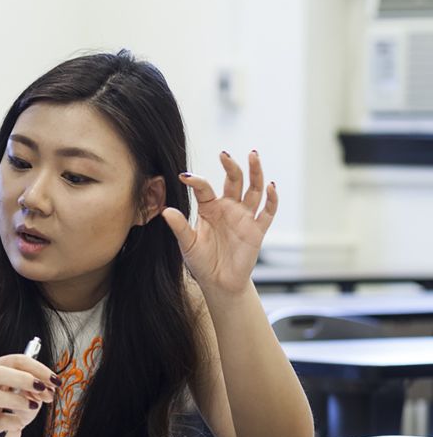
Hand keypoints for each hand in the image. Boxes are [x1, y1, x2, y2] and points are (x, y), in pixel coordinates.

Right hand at [0, 353, 55, 436]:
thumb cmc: (12, 410)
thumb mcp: (29, 397)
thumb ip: (37, 390)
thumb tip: (45, 389)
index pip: (15, 361)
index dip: (37, 368)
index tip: (55, 380)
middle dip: (23, 379)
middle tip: (42, 388)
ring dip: (19, 401)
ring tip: (34, 407)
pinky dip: (14, 422)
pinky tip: (19, 424)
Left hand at [163, 150, 277, 296]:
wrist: (219, 282)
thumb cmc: (201, 261)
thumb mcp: (187, 244)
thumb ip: (179, 227)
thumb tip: (166, 211)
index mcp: (209, 208)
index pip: (204, 188)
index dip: (196, 181)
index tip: (184, 176)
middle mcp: (228, 208)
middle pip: (233, 181)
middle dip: (231, 166)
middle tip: (225, 154)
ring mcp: (244, 217)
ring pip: (253, 190)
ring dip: (255, 173)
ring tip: (253, 155)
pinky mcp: (257, 230)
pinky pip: (267, 212)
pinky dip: (271, 199)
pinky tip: (271, 186)